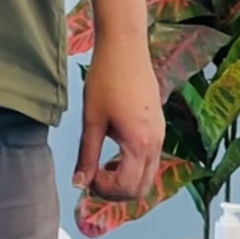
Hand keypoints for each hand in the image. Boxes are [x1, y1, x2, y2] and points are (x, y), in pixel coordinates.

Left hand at [74, 35, 164, 200]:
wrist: (125, 47)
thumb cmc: (106, 78)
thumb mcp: (92, 121)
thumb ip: (87, 156)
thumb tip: (79, 183)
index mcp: (139, 144)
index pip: (126, 187)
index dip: (104, 190)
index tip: (87, 178)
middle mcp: (156, 143)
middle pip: (141, 189)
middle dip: (116, 191)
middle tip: (94, 179)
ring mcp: (160, 136)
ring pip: (147, 177)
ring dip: (125, 180)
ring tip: (102, 166)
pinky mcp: (159, 128)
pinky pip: (150, 161)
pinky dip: (132, 167)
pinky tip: (115, 153)